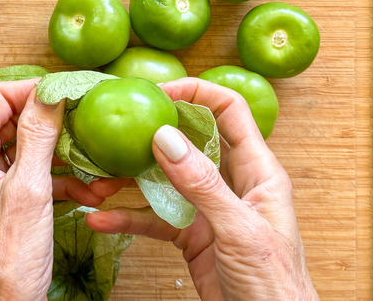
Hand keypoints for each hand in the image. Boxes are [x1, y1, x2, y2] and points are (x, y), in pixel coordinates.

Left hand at [0, 79, 118, 299]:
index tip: (71, 92)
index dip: (36, 91)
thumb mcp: (29, 192)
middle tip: (90, 128)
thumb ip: (38, 137)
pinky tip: (87, 193)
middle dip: (56, 129)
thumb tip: (51, 92)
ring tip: (97, 171)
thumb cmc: (4, 264)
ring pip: (26, 153)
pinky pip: (28, 179)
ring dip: (63, 160)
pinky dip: (56, 183)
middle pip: (15, 124)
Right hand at [86, 77, 317, 299]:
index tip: (158, 91)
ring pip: (165, 179)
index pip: (229, 111)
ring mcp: (209, 208)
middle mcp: (231, 182)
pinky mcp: (191, 234)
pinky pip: (155, 218)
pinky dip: (128, 218)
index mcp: (257, 170)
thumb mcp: (239, 229)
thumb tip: (166, 138)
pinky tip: (102, 219)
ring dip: (131, 179)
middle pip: (190, 140)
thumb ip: (203, 185)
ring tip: (97, 179)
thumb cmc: (275, 284)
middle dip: (153, 132)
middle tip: (117, 126)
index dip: (197, 92)